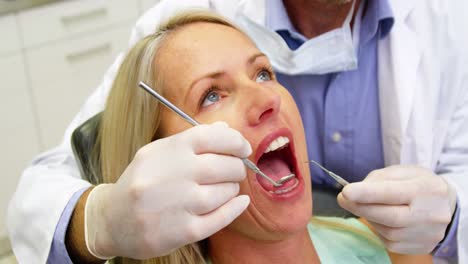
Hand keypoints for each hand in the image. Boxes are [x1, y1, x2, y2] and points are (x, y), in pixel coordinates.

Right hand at [85, 122, 250, 258]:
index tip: (243, 148)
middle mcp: (171, 175)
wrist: (111, 220)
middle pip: (222, 166)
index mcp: (166, 151)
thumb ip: (193, 141)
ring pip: (223, 193)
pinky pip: (219, 218)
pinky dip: (234, 209)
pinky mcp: (181, 232)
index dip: (234, 140)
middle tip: (236, 170)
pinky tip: (238, 203)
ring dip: (232, 189)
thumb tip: (226, 129)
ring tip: (226, 188)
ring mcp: (176, 205)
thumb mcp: (159, 153)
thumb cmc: (142, 182)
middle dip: (237, 167)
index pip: (211, 136)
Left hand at [337, 165, 456, 253]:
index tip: (346, 191)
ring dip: (369, 218)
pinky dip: (379, 230)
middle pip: (389, 217)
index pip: (393, 193)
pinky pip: (391, 242)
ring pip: (387, 231)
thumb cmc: (418, 184)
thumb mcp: (403, 171)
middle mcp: (430, 215)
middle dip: (361, 207)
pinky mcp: (422, 247)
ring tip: (365, 206)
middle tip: (343, 198)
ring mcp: (427, 234)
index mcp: (426, 189)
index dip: (367, 194)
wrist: (446, 204)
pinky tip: (380, 219)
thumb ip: (379, 179)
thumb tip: (354, 191)